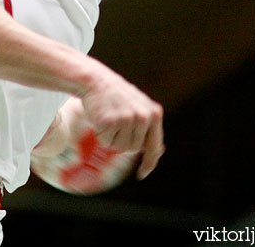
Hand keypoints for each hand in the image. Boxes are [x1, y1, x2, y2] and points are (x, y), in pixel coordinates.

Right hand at [79, 65, 163, 179]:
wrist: (95, 80)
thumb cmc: (116, 96)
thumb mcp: (138, 107)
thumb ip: (149, 127)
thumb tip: (159, 151)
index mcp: (154, 113)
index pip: (154, 146)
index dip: (149, 163)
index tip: (142, 174)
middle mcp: (144, 117)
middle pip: (133, 149)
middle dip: (122, 141)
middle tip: (115, 122)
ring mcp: (128, 119)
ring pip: (119, 148)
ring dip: (110, 138)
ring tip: (108, 118)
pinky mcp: (111, 121)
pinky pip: (105, 142)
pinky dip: (100, 134)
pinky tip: (100, 117)